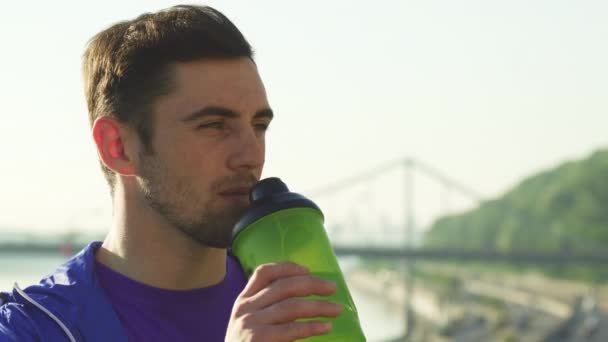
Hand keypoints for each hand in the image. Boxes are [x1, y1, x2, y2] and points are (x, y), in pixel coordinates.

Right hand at [225, 262, 341, 341]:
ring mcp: (250, 325)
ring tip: (337, 310)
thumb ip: (267, 309)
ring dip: (319, 306)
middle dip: (312, 284)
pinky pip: (291, 329)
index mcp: (242, 301)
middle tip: (332, 288)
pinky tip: (326, 327)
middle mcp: (245, 309)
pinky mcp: (258, 340)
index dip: (287, 268)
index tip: (307, 270)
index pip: (263, 273)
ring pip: (291, 306)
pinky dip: (312, 326)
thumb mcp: (250, 324)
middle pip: (283, 286)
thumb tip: (305, 295)